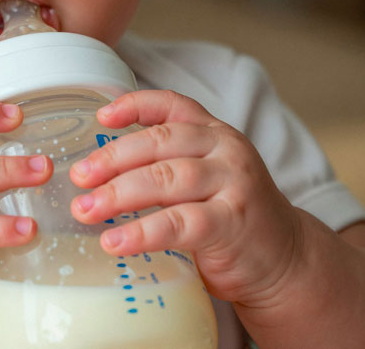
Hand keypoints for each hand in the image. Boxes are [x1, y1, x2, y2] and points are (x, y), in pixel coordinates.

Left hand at [69, 90, 302, 304]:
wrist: (285, 260)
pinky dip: (142, 232)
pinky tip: (114, 241)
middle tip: (78, 177)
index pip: (172, 105)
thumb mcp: (202, 178)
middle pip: (160, 141)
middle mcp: (225, 149)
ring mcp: (233, 183)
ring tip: (85, 209)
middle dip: (112, 158)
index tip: (100, 117)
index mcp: (213, 132)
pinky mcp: (233, 222)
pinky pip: (180, 223)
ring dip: (119, 194)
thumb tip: (95, 175)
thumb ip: (164, 166)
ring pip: (167, 178)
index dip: (134, 105)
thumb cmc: (228, 217)